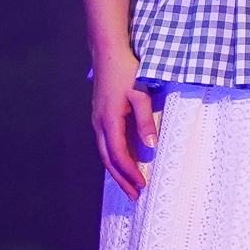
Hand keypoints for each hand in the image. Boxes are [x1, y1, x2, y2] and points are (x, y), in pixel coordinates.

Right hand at [90, 64, 158, 195]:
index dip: (130, 172)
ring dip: (117, 170)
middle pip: (108, 160)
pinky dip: (114, 158)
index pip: (119, 155)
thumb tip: (151, 145)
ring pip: (105, 153)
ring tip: (129, 185)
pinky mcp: (100, 117)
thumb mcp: (141, 94)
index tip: (142, 184)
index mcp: (109, 121)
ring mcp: (98, 121)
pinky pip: (106, 144)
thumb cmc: (126, 71)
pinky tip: (122, 163)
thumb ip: (146, 120)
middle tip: (134, 196)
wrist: (108, 54)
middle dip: (121, 179)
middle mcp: (99, 124)